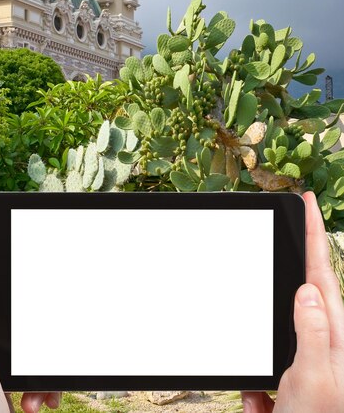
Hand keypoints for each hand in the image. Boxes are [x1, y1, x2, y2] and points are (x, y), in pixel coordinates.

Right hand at [242, 191, 343, 411]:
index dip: (315, 234)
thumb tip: (307, 290)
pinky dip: (259, 394)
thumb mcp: (313, 383)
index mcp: (333, 335)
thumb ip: (312, 334)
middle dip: (285, 287)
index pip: (321, 272)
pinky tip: (263, 412)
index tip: (308, 202)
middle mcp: (324, 345)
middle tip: (277, 274)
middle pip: (300, 299)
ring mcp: (307, 366)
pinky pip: (265, 378)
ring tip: (268, 396)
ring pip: (277, 340)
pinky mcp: (291, 385)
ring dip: (264, 364)